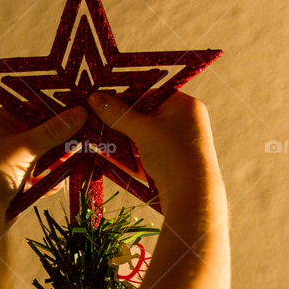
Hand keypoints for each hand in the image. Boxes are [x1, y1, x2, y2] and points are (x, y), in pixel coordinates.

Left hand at [0, 105, 87, 219]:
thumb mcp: (26, 148)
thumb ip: (53, 131)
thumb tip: (79, 114)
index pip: (31, 109)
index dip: (54, 111)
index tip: (77, 114)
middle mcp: (4, 140)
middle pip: (39, 132)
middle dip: (59, 139)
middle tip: (81, 139)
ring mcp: (11, 163)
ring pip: (42, 156)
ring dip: (58, 160)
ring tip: (75, 161)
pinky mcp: (17, 183)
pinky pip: (39, 177)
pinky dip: (50, 179)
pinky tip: (59, 182)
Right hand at [86, 91, 221, 206]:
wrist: (193, 195)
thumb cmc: (172, 153)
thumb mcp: (141, 129)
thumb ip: (118, 113)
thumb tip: (95, 98)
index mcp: (184, 105)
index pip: (149, 93)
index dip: (125, 98)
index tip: (103, 103)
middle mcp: (186, 122)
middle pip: (146, 118)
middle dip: (122, 124)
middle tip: (98, 123)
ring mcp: (181, 145)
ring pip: (146, 139)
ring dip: (124, 142)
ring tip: (100, 142)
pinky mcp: (174, 166)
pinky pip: (149, 157)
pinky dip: (132, 158)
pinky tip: (112, 159)